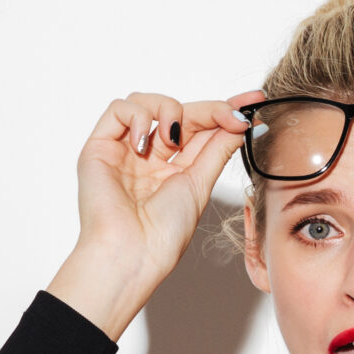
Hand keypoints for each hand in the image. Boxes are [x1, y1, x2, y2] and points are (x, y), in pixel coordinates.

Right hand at [46, 90, 260, 337]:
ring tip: (173, 143)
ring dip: (170, 112)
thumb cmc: (163, 232)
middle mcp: (148, 157)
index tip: (254, 101)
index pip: (200, 128)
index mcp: (173, 169)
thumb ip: (217, 149)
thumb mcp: (200, 184)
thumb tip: (241, 122)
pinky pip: (118, 108)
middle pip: (179, 113)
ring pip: (147, 102)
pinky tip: (145, 144)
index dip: (224, 111)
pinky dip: (137, 117)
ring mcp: (123, 150)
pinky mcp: (99, 146)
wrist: (132, 252)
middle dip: (209, 108)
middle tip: (233, 115)